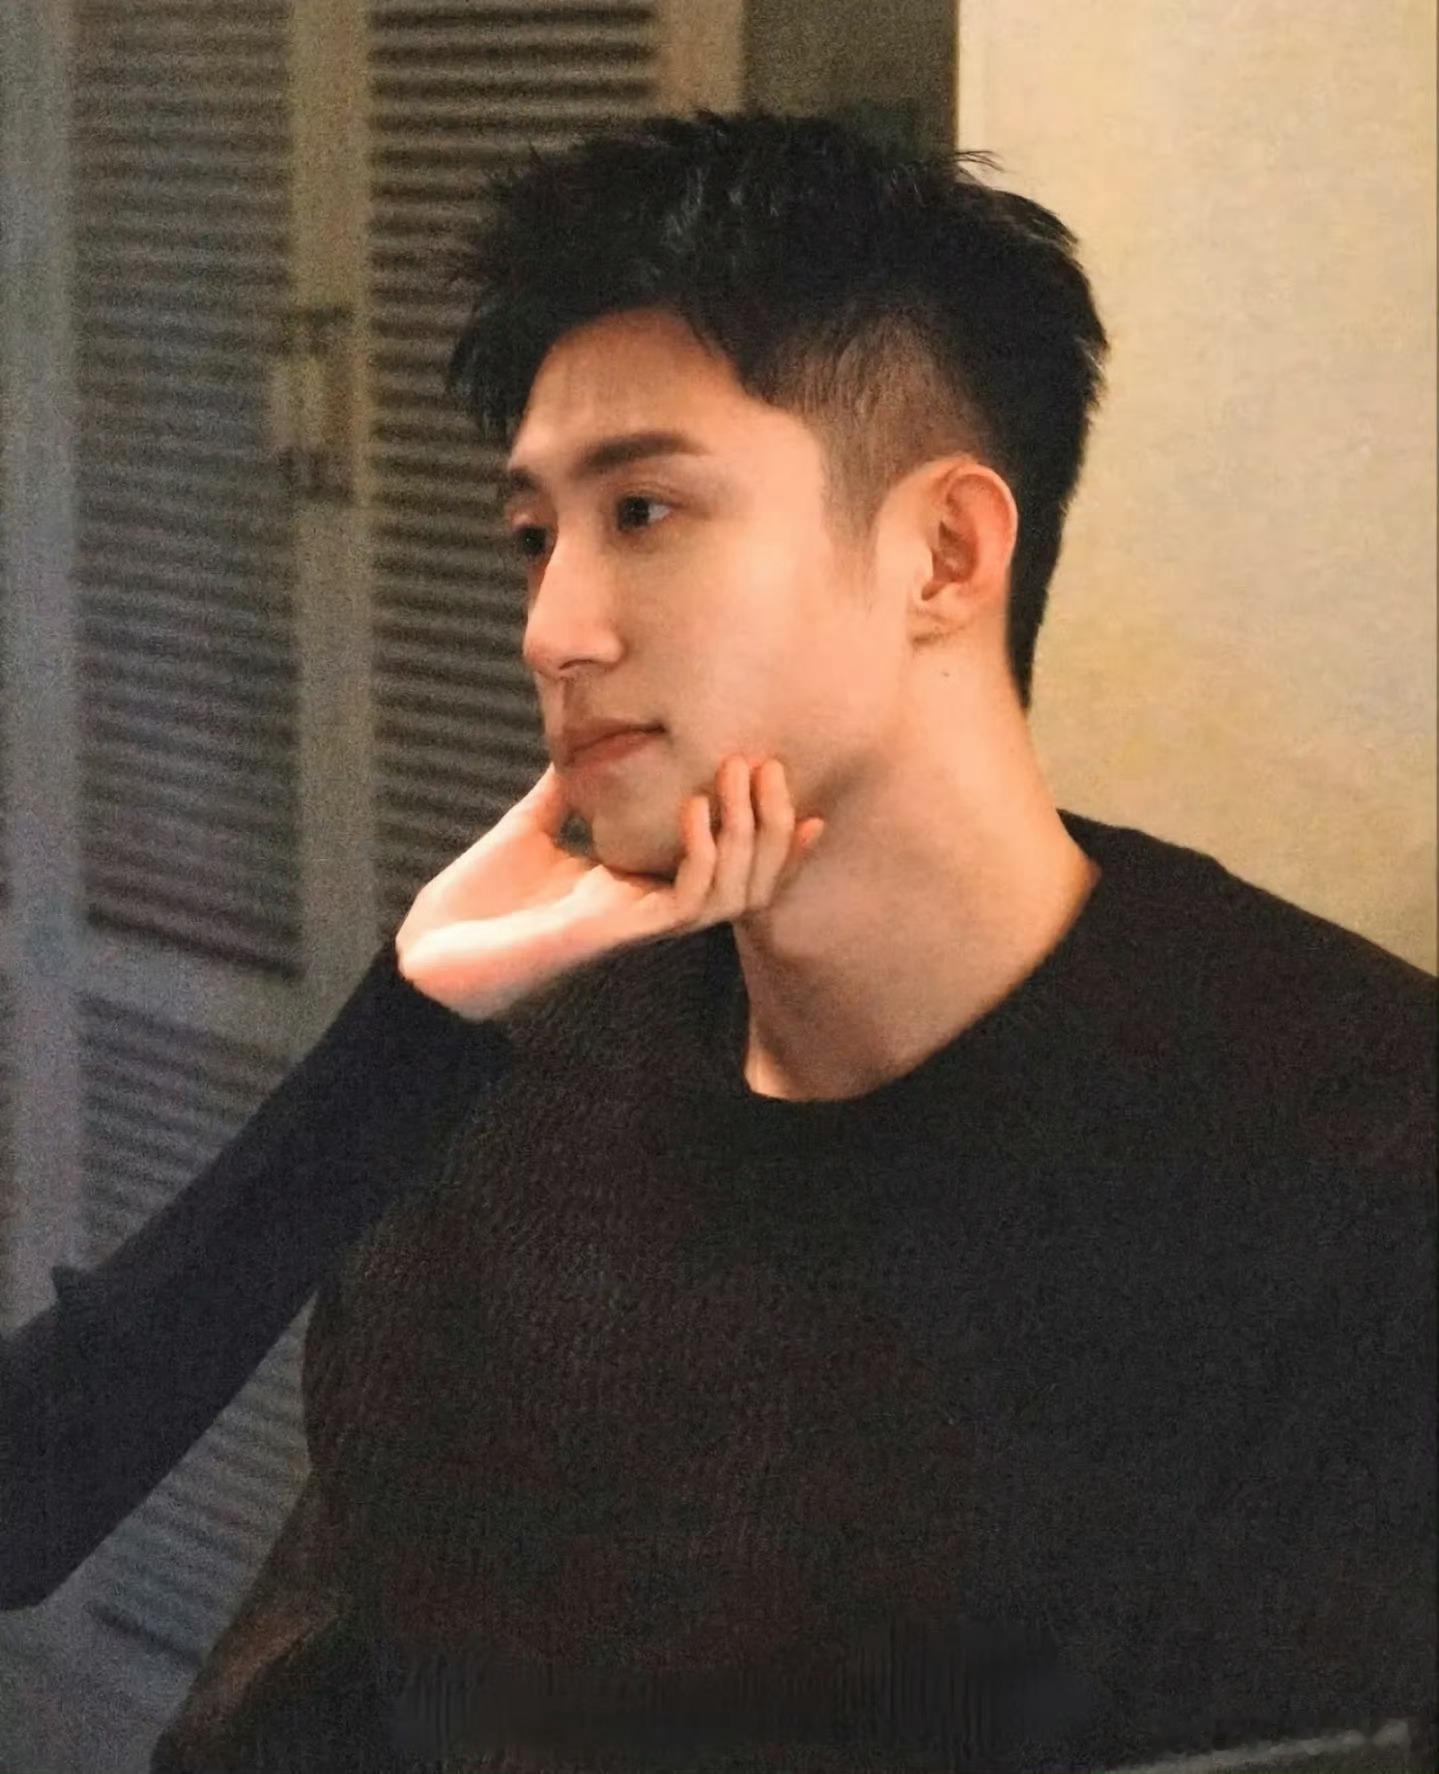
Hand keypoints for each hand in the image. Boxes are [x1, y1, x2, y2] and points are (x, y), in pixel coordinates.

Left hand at [394, 754, 825, 1021]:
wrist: (430, 953)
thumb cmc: (477, 902)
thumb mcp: (531, 827)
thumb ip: (567, 792)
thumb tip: (577, 743)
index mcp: (637, 887)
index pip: (727, 864)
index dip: (768, 830)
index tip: (788, 781)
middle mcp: (649, 911)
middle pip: (749, 881)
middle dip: (771, 824)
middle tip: (769, 764)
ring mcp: (637, 925)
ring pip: (733, 894)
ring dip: (749, 834)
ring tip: (744, 774)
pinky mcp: (615, 933)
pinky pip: (685, 902)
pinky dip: (702, 854)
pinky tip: (696, 810)